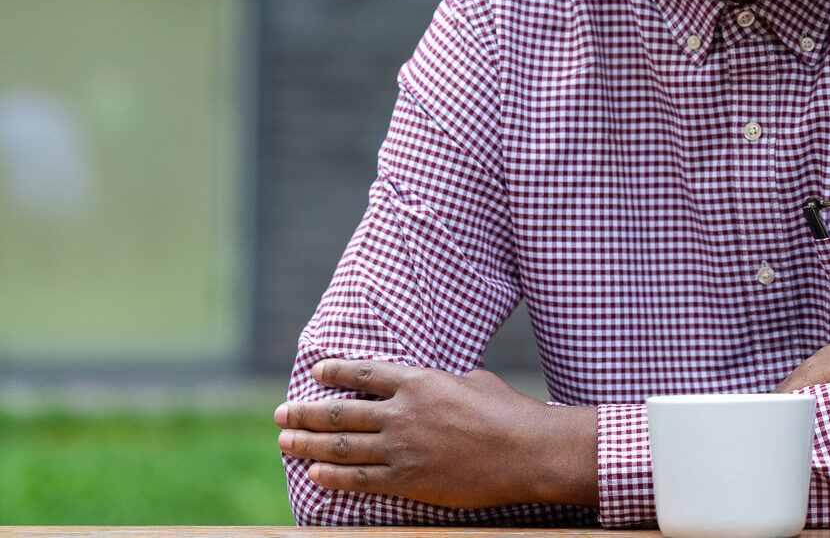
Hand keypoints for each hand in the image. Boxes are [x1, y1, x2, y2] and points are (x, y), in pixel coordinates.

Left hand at [276, 358, 597, 508]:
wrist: (526, 451)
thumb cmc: (509, 412)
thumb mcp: (475, 382)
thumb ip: (446, 384)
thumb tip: (439, 385)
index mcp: (420, 381)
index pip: (365, 374)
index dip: (336, 372)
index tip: (316, 372)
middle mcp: (403, 412)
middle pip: (341, 412)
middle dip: (305, 412)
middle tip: (281, 413)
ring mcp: (402, 448)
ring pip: (342, 445)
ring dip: (309, 443)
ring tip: (286, 441)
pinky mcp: (408, 479)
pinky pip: (360, 479)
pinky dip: (334, 475)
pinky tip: (315, 472)